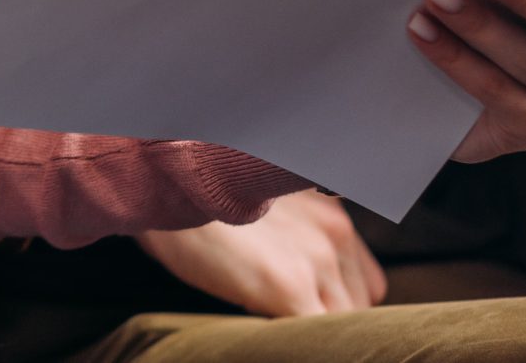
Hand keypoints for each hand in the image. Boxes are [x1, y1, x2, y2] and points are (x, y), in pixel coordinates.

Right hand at [137, 190, 385, 317]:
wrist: (161, 181)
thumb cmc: (198, 200)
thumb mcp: (262, 210)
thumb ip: (294, 239)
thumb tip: (301, 287)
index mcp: (330, 215)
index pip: (363, 282)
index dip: (335, 304)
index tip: (309, 312)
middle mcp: (334, 233)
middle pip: (358, 306)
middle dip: (328, 319)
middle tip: (288, 321)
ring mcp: (315, 260)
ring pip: (343, 326)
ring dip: (315, 333)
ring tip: (277, 328)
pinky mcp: (288, 284)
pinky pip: (318, 339)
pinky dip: (298, 345)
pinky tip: (267, 336)